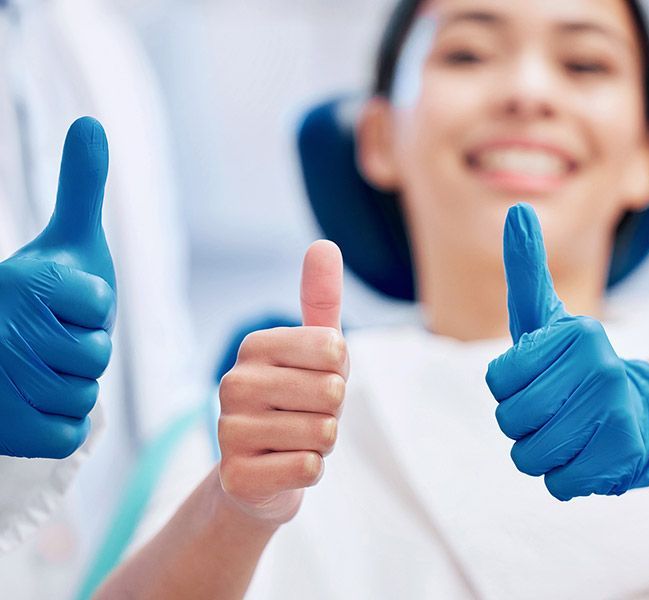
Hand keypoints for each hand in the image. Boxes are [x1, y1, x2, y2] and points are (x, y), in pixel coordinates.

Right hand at [0, 117, 115, 458]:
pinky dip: (60, 422)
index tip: (63, 302)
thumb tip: (91, 124)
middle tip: (49, 340)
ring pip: (82, 395)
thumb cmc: (45, 294)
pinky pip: (67, 431)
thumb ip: (80, 186)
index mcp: (19, 283)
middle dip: (83, 350)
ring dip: (71, 386)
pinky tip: (32, 402)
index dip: (92, 308)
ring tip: (37, 369)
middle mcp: (2, 333)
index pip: (98, 306)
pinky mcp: (4, 430)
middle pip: (94, 356)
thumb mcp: (67, 239)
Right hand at [218, 241, 347, 525]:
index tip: (316, 379)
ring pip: (323, 433)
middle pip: (332, 393)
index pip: (334, 349)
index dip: (340, 372)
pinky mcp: (236, 476)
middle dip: (333, 410)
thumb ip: (320, 298)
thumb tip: (324, 244)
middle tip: (307, 415)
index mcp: (254, 346)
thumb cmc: (297, 401)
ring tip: (295, 440)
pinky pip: (308, 468)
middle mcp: (233, 382)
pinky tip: (285, 465)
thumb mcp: (314, 349)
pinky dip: (310, 470)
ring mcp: (229, 431)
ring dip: (322, 442)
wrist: (261, 470)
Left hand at [485, 204, 648, 500]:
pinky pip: (557, 484)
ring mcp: (615, 416)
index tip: (537, 377)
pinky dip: (564, 476)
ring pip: (529, 457)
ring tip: (567, 431)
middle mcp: (601, 371)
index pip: (498, 381)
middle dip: (521, 421)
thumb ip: (527, 269)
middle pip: (511, 421)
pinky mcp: (622, 460)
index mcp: (578, 335)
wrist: (639, 410)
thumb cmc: (575, 363)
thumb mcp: (549, 316)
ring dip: (540, 451)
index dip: (508, 388)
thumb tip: (517, 212)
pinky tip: (585, 454)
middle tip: (551, 409)